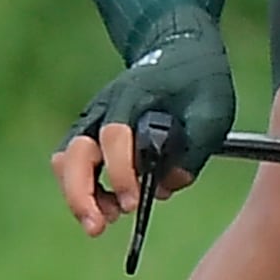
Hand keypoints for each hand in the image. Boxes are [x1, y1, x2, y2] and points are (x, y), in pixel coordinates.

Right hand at [55, 14, 235, 231]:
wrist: (180, 52)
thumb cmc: (198, 81)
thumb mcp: (212, 111)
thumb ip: (194, 149)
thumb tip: (167, 186)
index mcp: (132, 97)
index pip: (114, 137)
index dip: (120, 174)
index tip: (133, 204)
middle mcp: (103, 110)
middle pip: (74, 154)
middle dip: (81, 194)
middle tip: (99, 227)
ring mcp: (93, 122)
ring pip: (66, 162)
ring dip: (78, 196)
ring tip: (104, 221)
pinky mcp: (92, 135)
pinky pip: (73, 166)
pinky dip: (83, 190)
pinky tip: (106, 209)